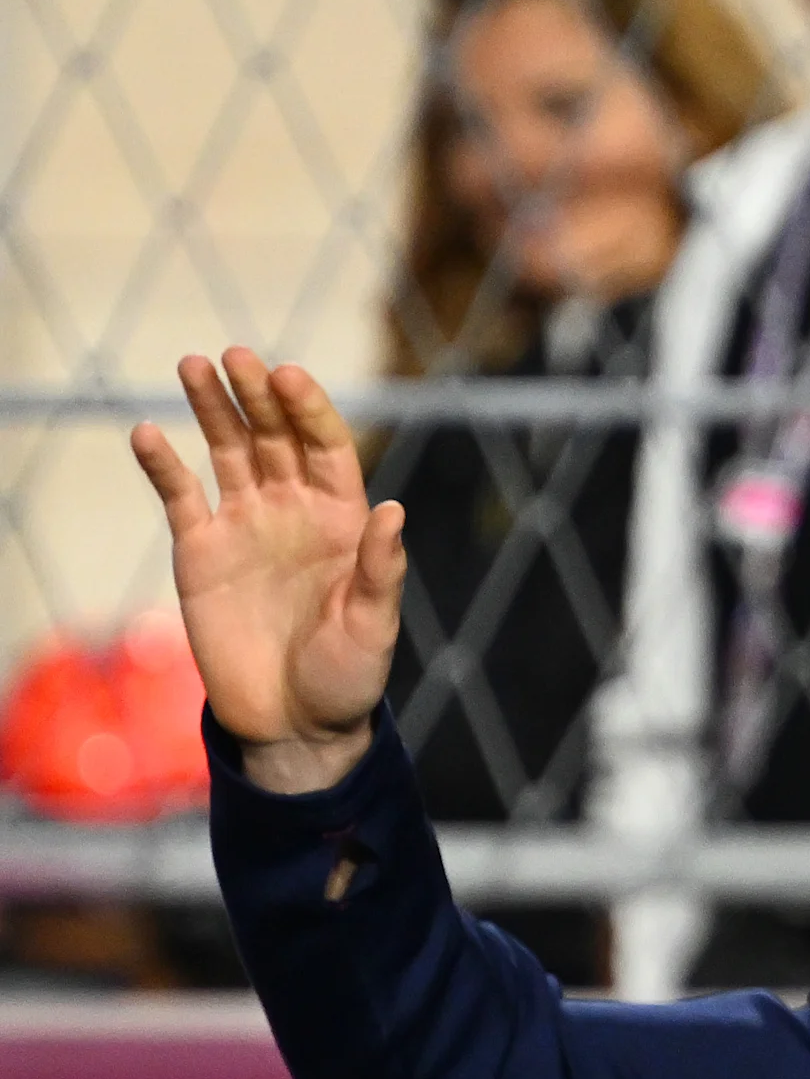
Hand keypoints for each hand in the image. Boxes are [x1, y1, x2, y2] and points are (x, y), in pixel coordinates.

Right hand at [130, 350, 406, 794]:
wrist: (294, 723)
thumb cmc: (348, 675)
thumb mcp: (374, 625)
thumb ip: (380, 569)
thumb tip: (393, 510)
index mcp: (342, 517)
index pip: (325, 446)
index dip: (307, 409)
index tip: (287, 377)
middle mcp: (293, 509)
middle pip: (274, 437)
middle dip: (257, 395)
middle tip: (236, 355)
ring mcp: (245, 526)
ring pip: (227, 451)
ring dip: (213, 408)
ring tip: (194, 364)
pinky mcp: (200, 552)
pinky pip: (180, 497)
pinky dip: (163, 465)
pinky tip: (147, 432)